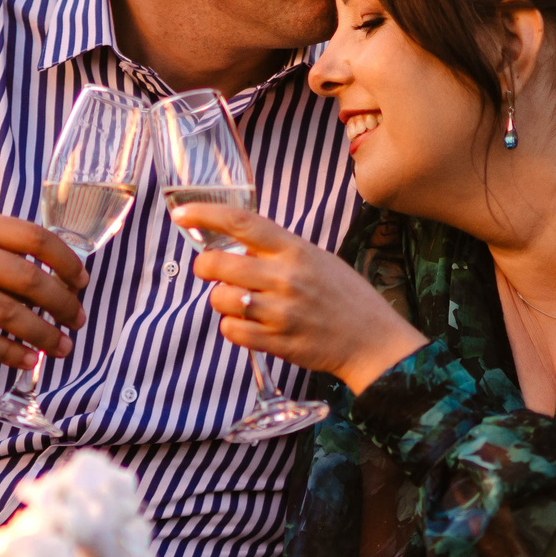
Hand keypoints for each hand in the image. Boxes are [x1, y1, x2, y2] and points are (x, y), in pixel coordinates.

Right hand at [0, 212, 89, 369]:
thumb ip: (1, 252)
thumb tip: (59, 282)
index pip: (33, 237)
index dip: (66, 262)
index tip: (82, 283)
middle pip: (27, 277)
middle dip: (62, 303)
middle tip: (77, 320)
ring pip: (8, 313)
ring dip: (43, 334)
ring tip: (61, 347)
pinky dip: (11, 352)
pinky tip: (28, 360)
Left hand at [173, 202, 426, 392]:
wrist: (374, 342)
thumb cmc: (345, 297)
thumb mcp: (318, 260)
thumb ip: (279, 252)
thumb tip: (238, 246)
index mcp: (295, 250)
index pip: (242, 223)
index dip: (205, 215)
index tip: (182, 214)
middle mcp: (285, 278)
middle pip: (218, 264)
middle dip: (205, 267)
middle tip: (210, 270)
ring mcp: (280, 312)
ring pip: (221, 299)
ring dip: (221, 300)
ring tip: (240, 302)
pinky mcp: (277, 342)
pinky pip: (231, 331)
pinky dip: (232, 327)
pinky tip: (248, 325)